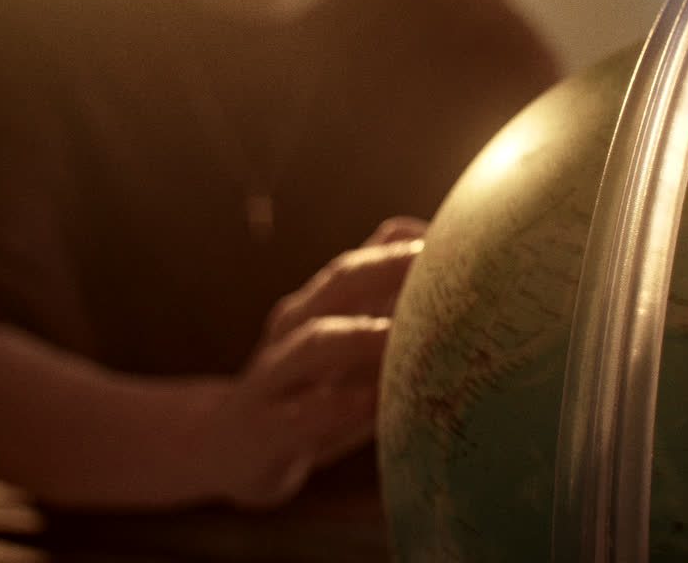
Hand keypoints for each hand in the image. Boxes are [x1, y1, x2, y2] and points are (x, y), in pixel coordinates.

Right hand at [212, 218, 426, 508]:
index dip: (405, 248)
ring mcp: (272, 377)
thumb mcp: (344, 345)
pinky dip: (335, 406)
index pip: (361, 261)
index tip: (461, 238)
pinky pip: (298, 414)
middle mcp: (292, 330)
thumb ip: (384, 304)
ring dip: (363, 335)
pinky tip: (371, 404)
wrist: (227, 448)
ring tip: (406, 333)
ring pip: (314, 344)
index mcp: (315, 305)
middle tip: (438, 262)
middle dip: (388, 267)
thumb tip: (438, 252)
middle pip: (339, 284)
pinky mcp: (262, 430)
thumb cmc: (310, 392)